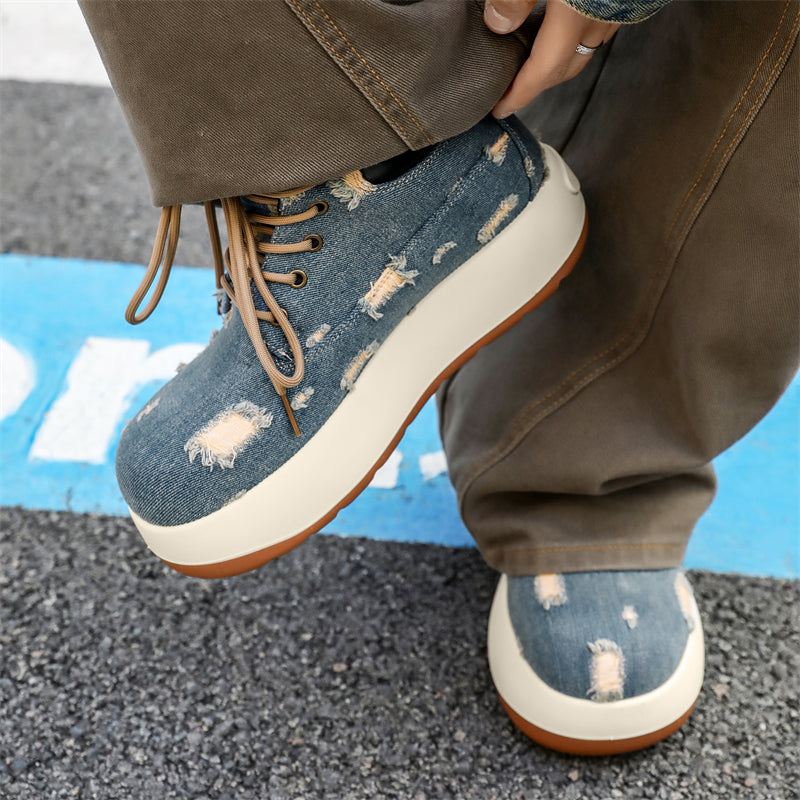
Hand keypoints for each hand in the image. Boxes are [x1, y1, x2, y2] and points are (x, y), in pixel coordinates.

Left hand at [485, 0, 620, 117]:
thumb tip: (497, 24)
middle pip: (565, 69)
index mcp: (575, 16)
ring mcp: (619, 9)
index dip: (519, 95)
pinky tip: (564, 32)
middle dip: (537, 87)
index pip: (542, 71)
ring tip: (534, 67)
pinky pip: (598, 29)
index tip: (501, 110)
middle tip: (513, 93)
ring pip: (585, 51)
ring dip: (559, 65)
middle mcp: (600, 18)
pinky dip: (577, 41)